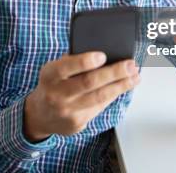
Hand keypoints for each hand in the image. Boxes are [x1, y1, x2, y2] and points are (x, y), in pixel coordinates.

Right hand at [23, 52, 139, 141]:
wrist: (40, 115)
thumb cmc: (53, 84)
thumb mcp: (55, 69)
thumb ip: (73, 62)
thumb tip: (105, 53)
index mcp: (50, 75)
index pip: (67, 67)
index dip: (85, 61)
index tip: (103, 55)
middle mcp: (57, 94)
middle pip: (89, 83)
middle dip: (113, 73)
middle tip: (130, 65)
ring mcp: (68, 111)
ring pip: (99, 97)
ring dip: (121, 86)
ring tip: (135, 76)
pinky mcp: (78, 123)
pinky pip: (100, 107)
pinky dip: (114, 95)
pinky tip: (124, 86)